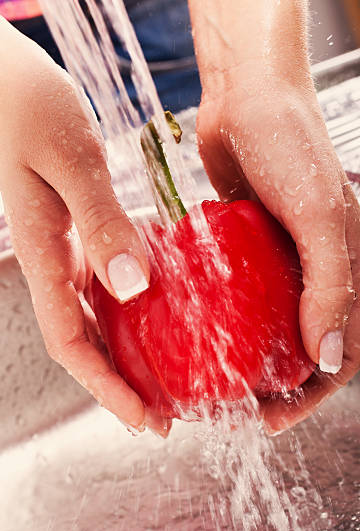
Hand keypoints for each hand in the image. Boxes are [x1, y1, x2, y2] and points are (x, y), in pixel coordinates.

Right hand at [0, 1, 170, 434]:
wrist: (14, 86)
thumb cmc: (36, 112)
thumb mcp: (72, 160)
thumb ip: (101, 221)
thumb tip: (134, 286)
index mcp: (43, 258)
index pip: (71, 343)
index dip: (106, 386)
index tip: (144, 417)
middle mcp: (53, 266)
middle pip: (85, 345)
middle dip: (121, 386)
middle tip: (165, 417)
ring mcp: (66, 253)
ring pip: (97, 323)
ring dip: (129, 356)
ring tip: (169, 382)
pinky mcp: (81, 237)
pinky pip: (107, 289)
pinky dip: (134, 313)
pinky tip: (164, 317)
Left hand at [189, 0, 359, 431]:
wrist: (246, 98)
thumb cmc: (291, 146)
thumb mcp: (318, 215)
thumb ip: (331, 283)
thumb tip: (325, 357)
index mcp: (348, 271)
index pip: (340, 352)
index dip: (313, 396)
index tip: (272, 421)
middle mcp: (316, 272)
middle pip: (300, 349)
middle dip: (275, 389)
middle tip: (236, 412)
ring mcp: (280, 263)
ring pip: (268, 329)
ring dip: (248, 363)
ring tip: (214, 387)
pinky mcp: (246, 251)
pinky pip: (239, 299)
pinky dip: (224, 324)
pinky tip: (197, 340)